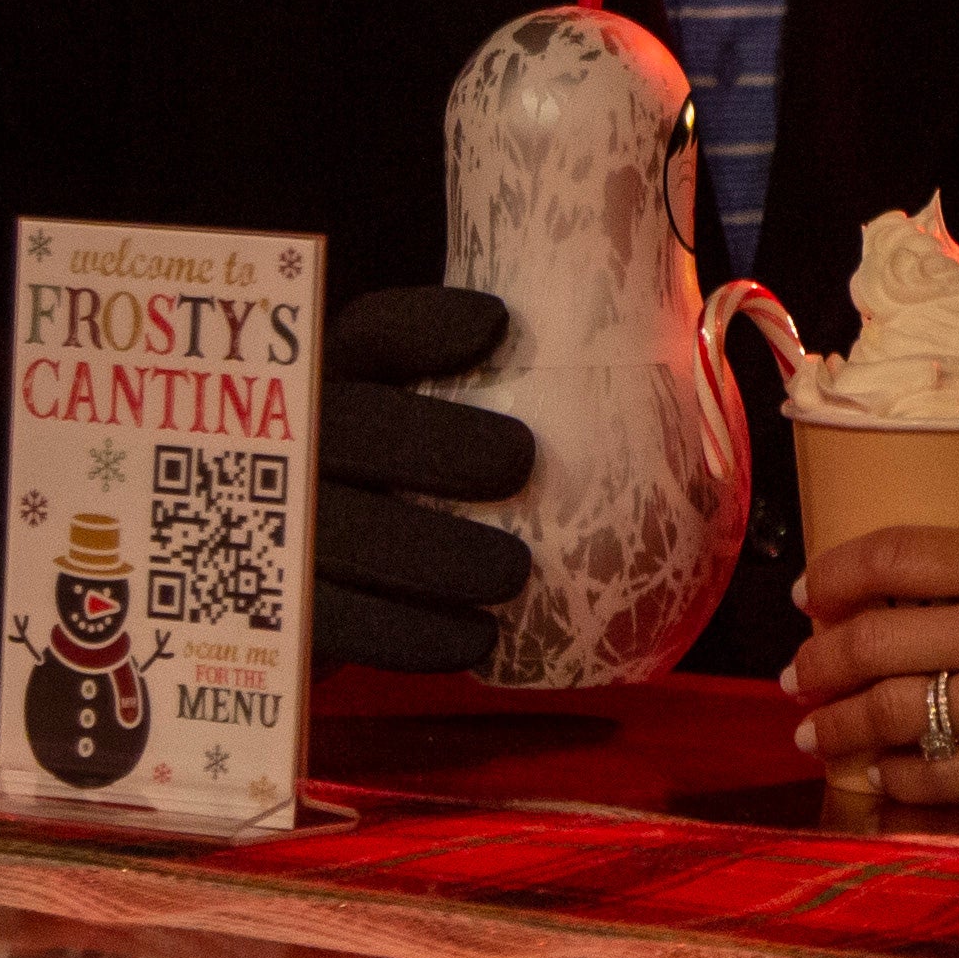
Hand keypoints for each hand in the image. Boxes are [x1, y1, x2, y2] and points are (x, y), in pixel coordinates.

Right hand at [315, 284, 535, 672]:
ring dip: (433, 553)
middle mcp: (302, 444)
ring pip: (344, 531)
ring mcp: (282, 526)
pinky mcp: (286, 610)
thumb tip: (676, 363)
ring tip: (511, 573)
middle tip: (516, 462)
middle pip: (354, 427)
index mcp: (343, 380)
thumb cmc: (424, 490)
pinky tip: (478, 635)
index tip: (496, 321)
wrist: (317, 586)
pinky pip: (342, 623)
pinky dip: (413, 632)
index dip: (423, 323)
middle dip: (434, 442)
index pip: (370, 332)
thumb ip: (521, 395)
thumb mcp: (450, 423)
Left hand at [780, 526, 958, 805]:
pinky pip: (944, 776)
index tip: (805, 593)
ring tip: (810, 737)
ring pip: (894, 713)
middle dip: (821, 663)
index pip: (895, 558)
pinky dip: (904, 779)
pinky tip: (882, 777)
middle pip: (875, 643)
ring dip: (841, 727)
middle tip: (794, 678)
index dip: (837, 573)